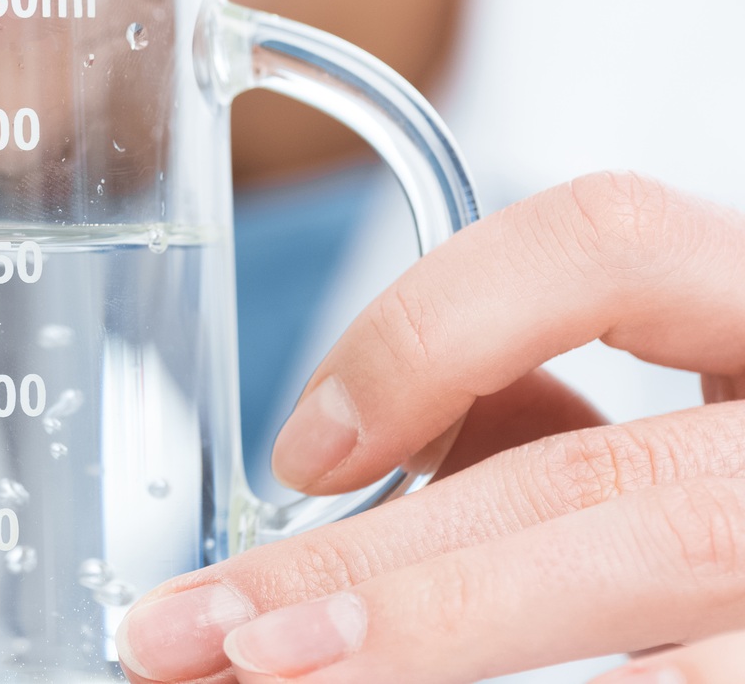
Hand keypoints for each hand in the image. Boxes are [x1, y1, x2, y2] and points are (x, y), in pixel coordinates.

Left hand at [113, 172, 744, 683]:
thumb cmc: (740, 444)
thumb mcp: (681, 364)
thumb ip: (537, 391)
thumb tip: (359, 454)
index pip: (606, 243)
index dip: (433, 329)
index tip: (300, 448)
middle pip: (598, 493)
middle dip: (373, 582)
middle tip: (193, 634)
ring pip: (659, 635)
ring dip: (440, 660)